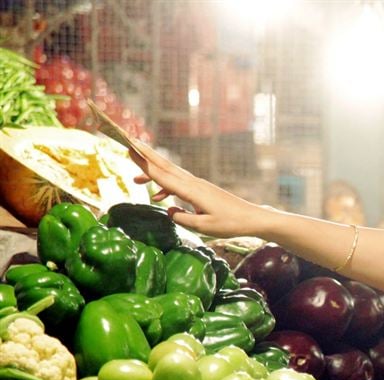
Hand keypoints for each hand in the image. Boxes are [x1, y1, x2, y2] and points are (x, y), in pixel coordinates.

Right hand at [128, 140, 270, 237]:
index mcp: (191, 191)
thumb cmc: (230, 224)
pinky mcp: (202, 190)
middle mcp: (193, 183)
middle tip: (127, 141)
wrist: (251, 218)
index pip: (162, 175)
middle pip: (165, 166)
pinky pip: (179, 184)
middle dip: (145, 155)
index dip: (144, 163)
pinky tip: (159, 196)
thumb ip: (183, 219)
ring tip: (135, 178)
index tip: (129, 148)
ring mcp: (198, 185)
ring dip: (153, 173)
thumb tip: (169, 210)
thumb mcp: (204, 227)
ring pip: (171, 174)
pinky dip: (166, 186)